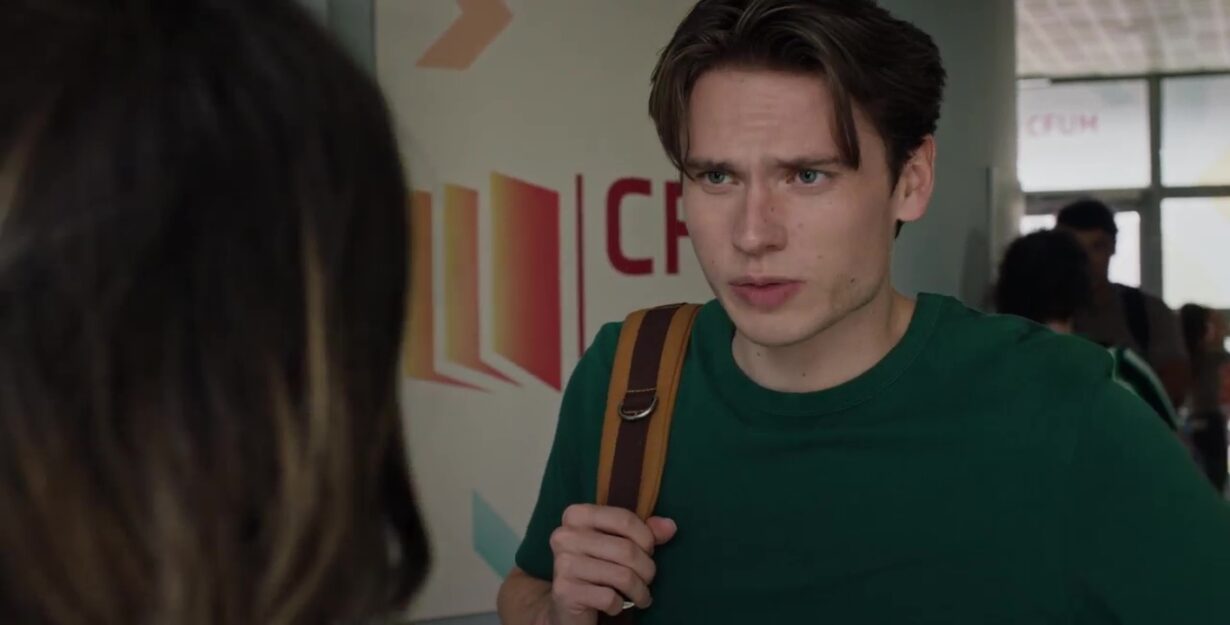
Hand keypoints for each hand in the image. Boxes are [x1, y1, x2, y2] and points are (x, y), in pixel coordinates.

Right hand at [546, 504, 676, 624]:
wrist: (566, 604)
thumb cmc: (597, 567)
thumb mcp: (618, 544)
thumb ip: (644, 532)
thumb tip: (670, 526)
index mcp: (576, 516)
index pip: (624, 519)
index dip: (646, 538)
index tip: (649, 551)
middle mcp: (564, 535)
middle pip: (626, 550)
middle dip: (646, 569)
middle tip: (648, 579)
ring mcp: (562, 563)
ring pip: (622, 576)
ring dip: (639, 591)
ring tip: (641, 596)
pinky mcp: (564, 591)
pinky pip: (609, 598)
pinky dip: (619, 605)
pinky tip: (617, 605)